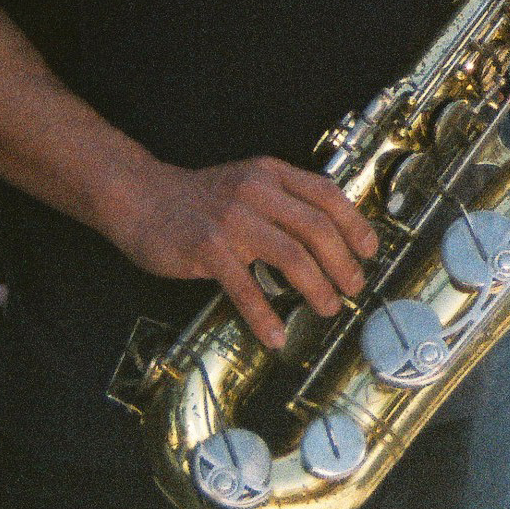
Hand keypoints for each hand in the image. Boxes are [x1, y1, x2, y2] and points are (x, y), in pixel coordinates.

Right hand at [107, 158, 378, 349]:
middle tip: (354, 286)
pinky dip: (264, 314)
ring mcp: (231, 220)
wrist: (139, 197)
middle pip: (316, 227)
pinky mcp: (206, 249)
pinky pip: (244, 287)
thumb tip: (330, 233)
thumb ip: (284, 199)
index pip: (327, 195)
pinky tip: (275, 333)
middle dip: (342, 262)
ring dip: (317, 286)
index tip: (370, 250)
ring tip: (329, 307)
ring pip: (291, 255)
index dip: (355, 223)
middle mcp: (256, 192)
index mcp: (271, 175)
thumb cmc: (200, 197)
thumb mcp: (249, 182)